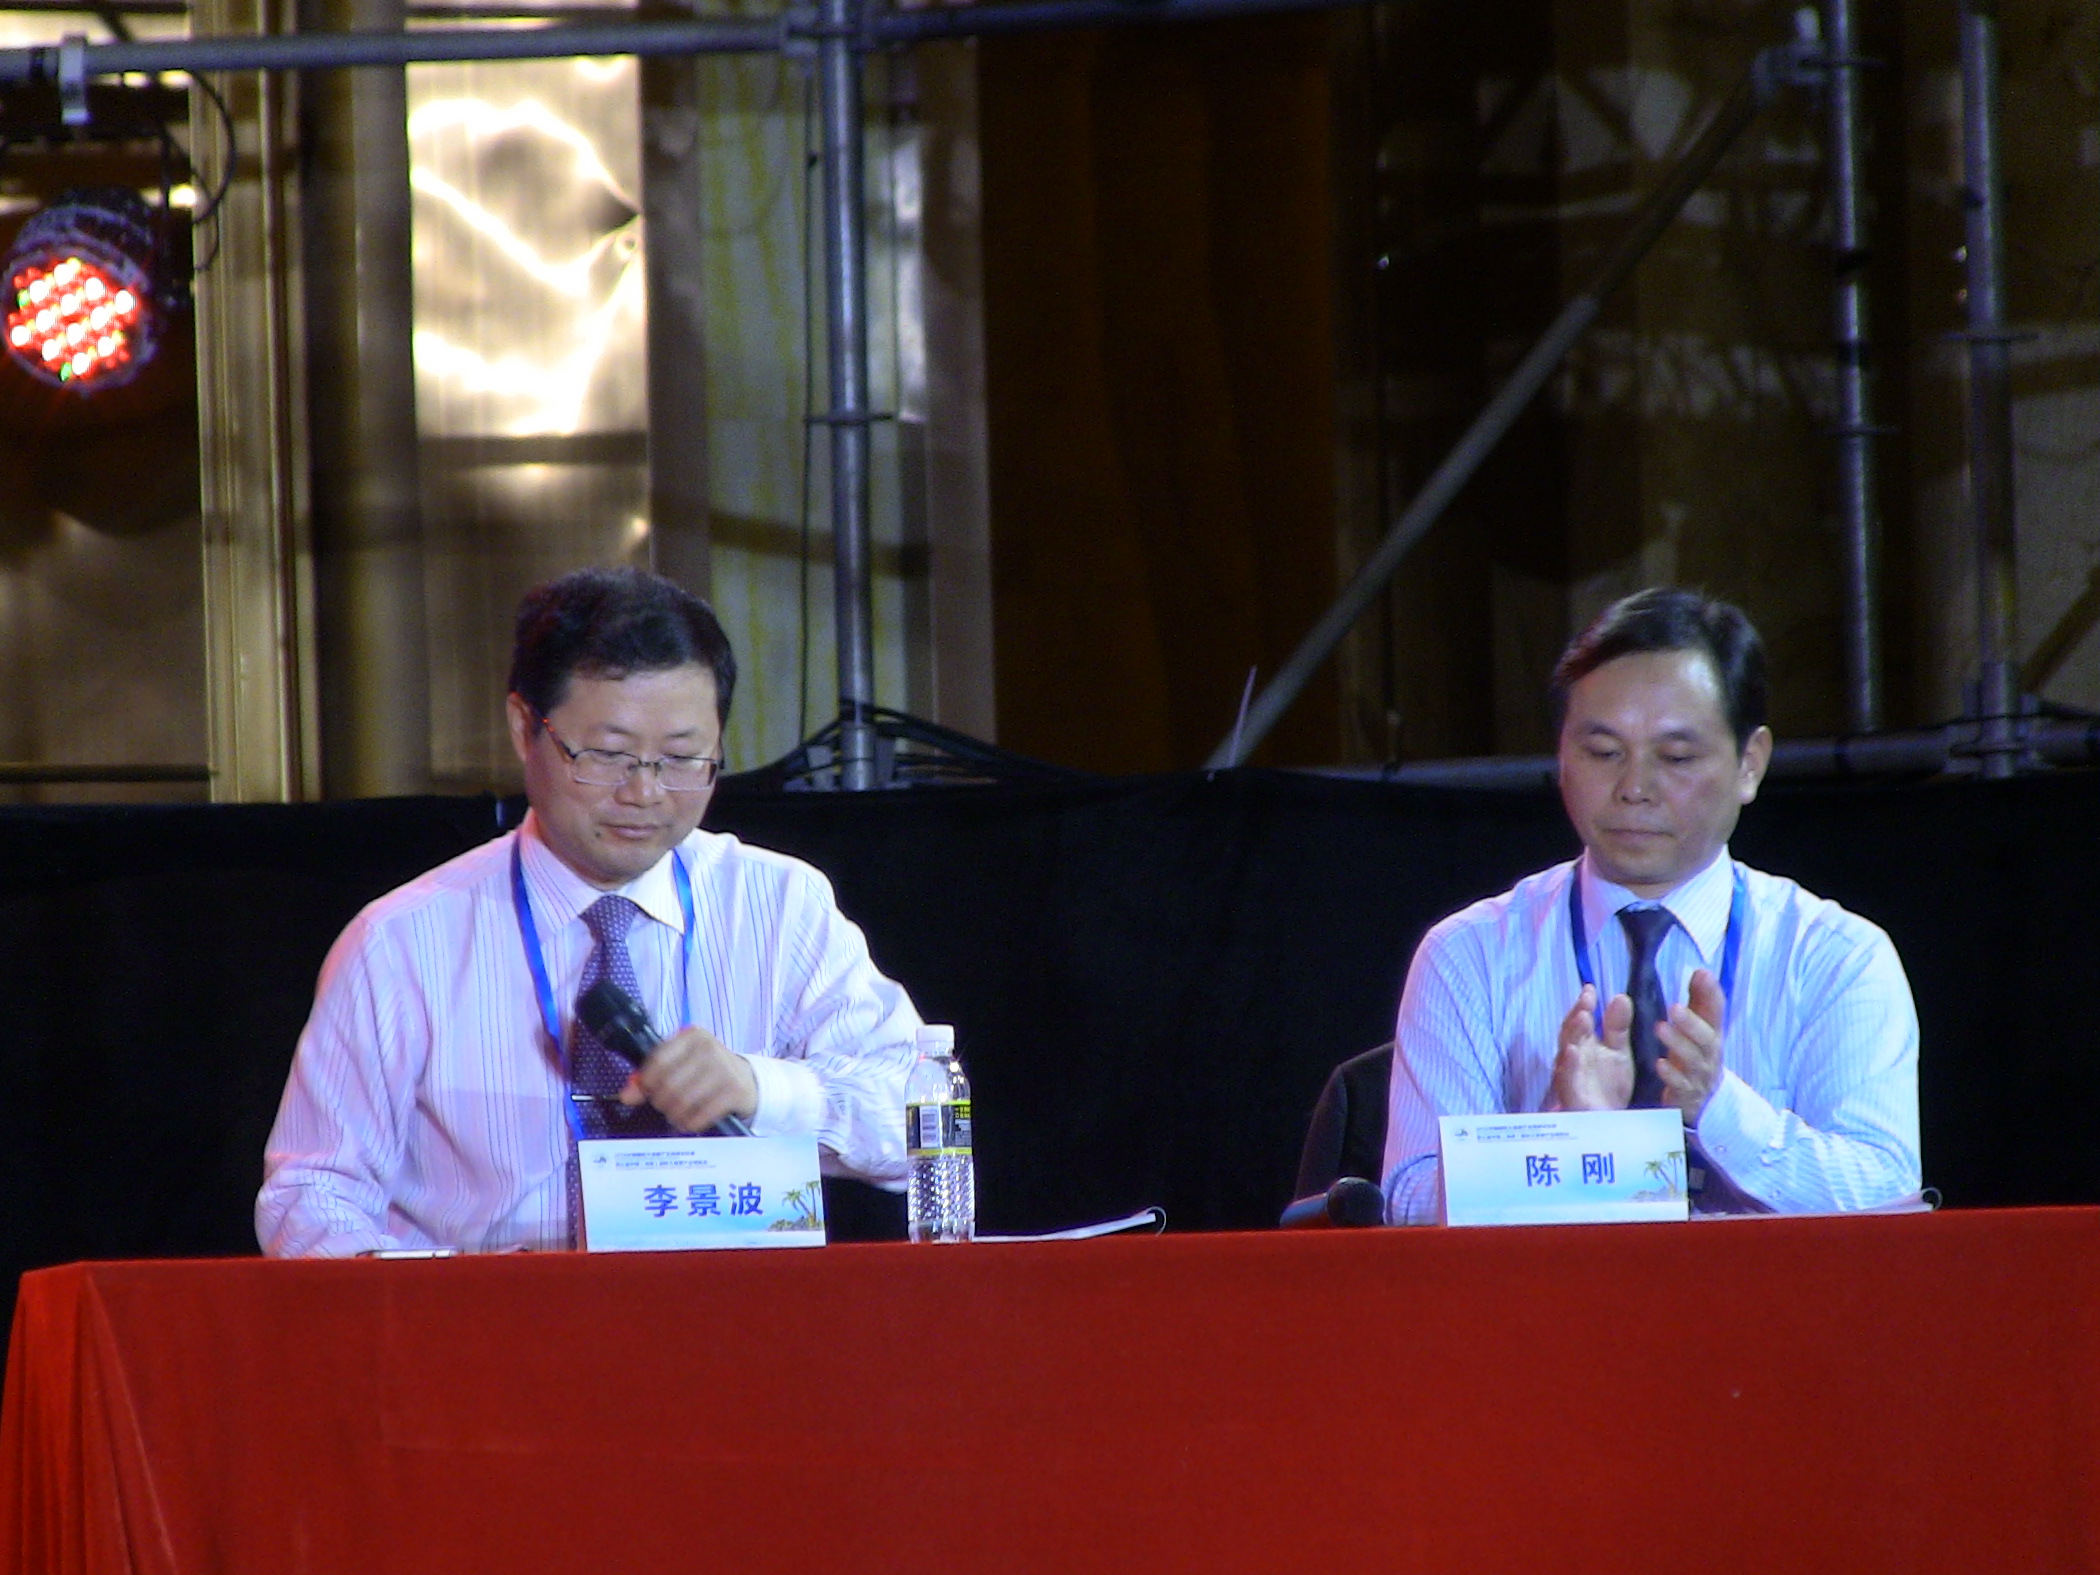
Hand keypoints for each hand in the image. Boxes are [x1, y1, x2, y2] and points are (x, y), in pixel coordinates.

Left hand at [619, 1025, 758, 1132]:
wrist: (748, 1080)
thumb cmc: (707, 1071)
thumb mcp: (681, 1065)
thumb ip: (651, 1076)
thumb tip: (626, 1096)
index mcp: (693, 1036)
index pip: (658, 1061)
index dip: (647, 1082)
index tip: (650, 1091)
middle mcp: (710, 1048)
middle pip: (668, 1084)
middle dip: (661, 1101)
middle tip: (665, 1106)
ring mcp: (724, 1069)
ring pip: (682, 1101)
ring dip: (674, 1115)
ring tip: (676, 1115)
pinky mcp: (734, 1091)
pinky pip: (701, 1115)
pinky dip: (690, 1123)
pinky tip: (689, 1122)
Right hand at [1552, 984, 1634, 1110]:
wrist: (1610, 1123)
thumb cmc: (1608, 1085)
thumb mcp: (1618, 1052)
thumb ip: (1617, 1027)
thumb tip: (1620, 996)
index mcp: (1583, 1045)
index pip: (1580, 1021)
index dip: (1583, 1005)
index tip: (1591, 989)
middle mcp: (1572, 1057)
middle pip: (1569, 1033)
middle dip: (1577, 1016)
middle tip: (1586, 1001)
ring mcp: (1569, 1075)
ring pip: (1565, 1052)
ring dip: (1572, 1034)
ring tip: (1582, 1018)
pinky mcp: (1570, 1094)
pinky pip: (1567, 1078)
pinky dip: (1569, 1064)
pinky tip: (1573, 1051)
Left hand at [1655, 968, 1725, 1125]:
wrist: (1703, 1100)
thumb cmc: (1697, 1054)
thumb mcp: (1699, 1028)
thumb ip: (1699, 1001)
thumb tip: (1701, 971)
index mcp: (1712, 1034)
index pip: (1716, 1012)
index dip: (1712, 993)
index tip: (1702, 974)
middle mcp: (1709, 1053)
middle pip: (1706, 1037)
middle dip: (1691, 1021)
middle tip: (1674, 1006)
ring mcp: (1700, 1074)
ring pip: (1693, 1059)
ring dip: (1677, 1043)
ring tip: (1660, 1027)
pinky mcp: (1687, 1093)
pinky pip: (1680, 1084)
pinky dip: (1671, 1074)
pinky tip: (1659, 1064)